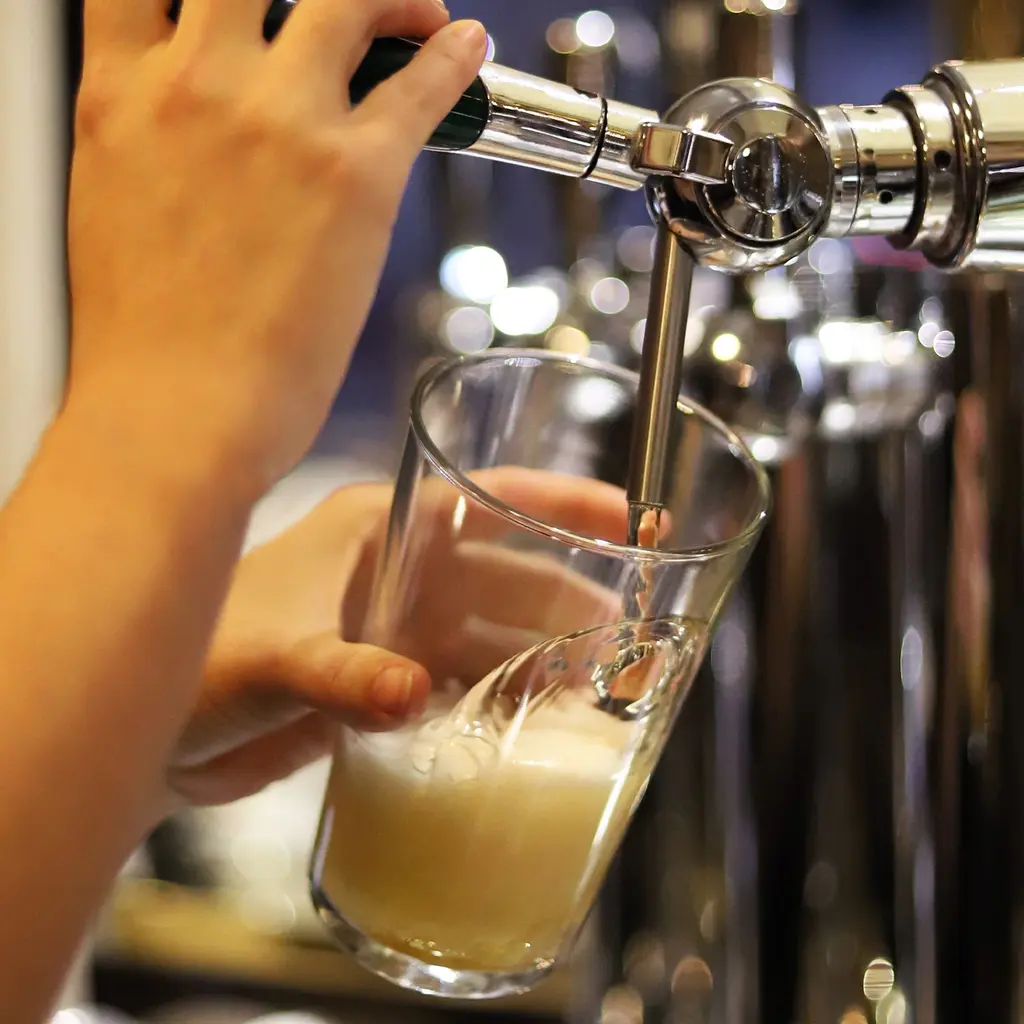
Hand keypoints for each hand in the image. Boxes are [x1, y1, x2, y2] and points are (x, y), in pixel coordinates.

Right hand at [67, 0, 486, 499]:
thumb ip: (148, 142)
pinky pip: (424, 85)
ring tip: (421, 16)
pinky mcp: (356, 175)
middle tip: (351, 5)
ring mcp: (281, 123)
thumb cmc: (142, 342)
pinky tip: (466, 51)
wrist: (173, 417)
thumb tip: (188, 128)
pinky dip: (455, 58)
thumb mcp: (109, 207)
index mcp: (122, 93)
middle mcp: (199, 84)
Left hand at [169, 469, 627, 806]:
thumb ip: (342, 676)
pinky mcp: (390, 680)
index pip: (488, 498)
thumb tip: (411, 694)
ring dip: (544, 652)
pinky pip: (467, 680)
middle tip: (624, 631)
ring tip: (600, 680)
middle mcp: (396, 571)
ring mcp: (396, 627)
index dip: (563, 503)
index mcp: (375, 527)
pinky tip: (538, 715)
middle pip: (506, 573)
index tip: (628, 517)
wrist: (157, 729)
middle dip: (568, 598)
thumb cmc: (196, 659)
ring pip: (494, 630)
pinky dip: (504, 694)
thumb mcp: (270, 656)